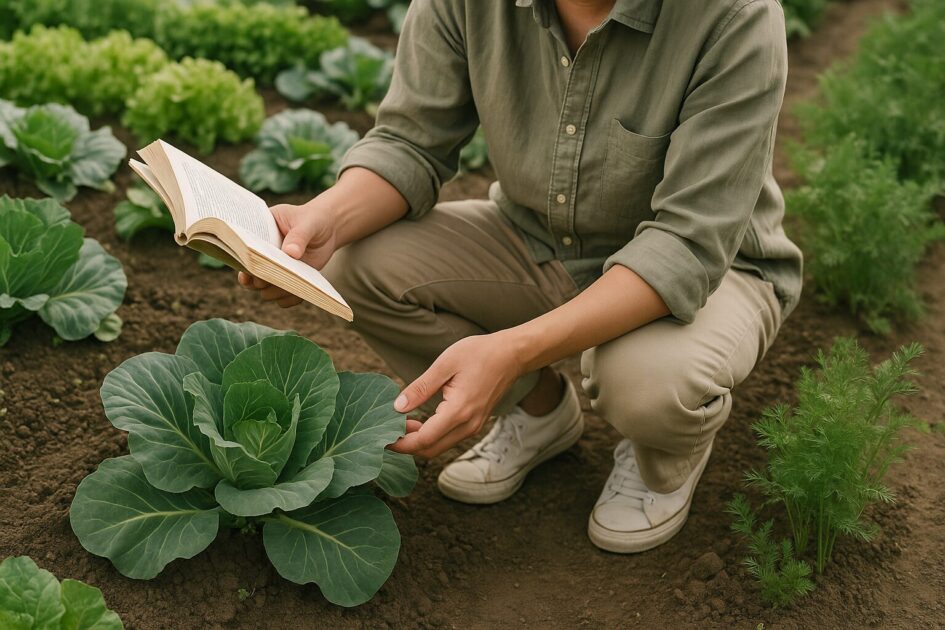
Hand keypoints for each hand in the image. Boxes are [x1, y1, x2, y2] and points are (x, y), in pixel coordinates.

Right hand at [237, 199, 337, 307]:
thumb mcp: (306, 223)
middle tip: (264, 281)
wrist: (328, 228)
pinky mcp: (289, 280)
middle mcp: (263, 254)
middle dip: (257, 280)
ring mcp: (275, 269)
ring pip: (266, 288)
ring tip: (286, 286)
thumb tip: (290, 253)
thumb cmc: (312, 219)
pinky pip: (284, 297)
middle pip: (251, 273)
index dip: (244, 260)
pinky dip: (289, 298)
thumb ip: (298, 236)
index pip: (245, 248)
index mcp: (259, 234)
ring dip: (273, 291)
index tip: (248, 269)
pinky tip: (298, 293)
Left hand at [389, 332, 526, 457]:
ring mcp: (473, 427)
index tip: (381, 437)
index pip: (423, 440)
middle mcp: (468, 425)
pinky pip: (448, 439)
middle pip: (429, 450)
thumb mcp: (445, 364)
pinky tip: (417, 421)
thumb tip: (397, 407)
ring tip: (399, 423)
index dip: (400, 443)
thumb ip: (421, 387)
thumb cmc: (479, 353)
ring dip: (417, 441)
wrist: (511, 355)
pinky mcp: (475, 424)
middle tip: (385, 430)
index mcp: (459, 411)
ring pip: (439, 446)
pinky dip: (430, 436)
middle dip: (405, 446)